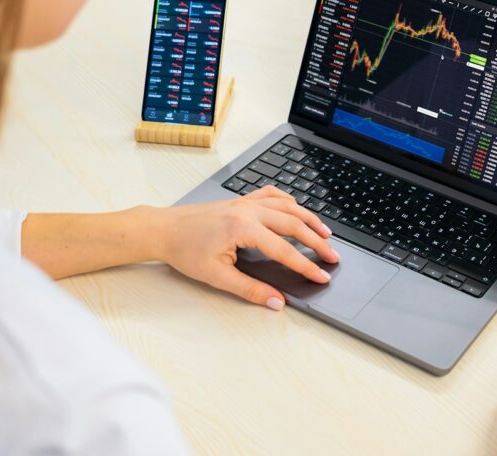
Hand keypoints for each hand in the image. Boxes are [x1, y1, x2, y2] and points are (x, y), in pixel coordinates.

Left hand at [150, 186, 338, 309]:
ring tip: (325, 233)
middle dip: (316, 241)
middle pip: (294, 223)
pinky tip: (296, 208)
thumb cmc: (184, 250)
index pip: (285, 250)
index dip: (306, 265)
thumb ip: (250, 290)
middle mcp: (248, 210)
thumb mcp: (216, 276)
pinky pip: (272, 194)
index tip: (321, 276)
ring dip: (309, 218)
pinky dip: (288, 201)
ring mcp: (245, 202)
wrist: (164, 229)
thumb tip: (276, 301)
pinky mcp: (240, 200)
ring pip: (287, 206)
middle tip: (332, 256)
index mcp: (244, 228)